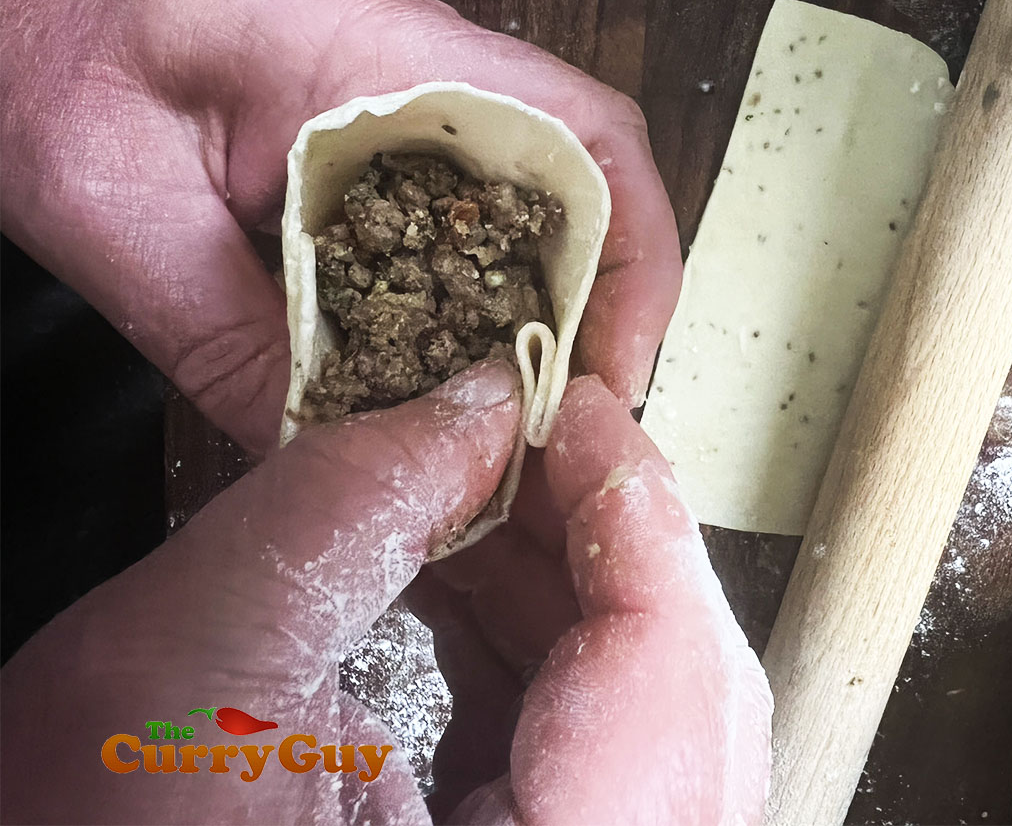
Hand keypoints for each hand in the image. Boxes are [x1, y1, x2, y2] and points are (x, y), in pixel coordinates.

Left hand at [0, 0, 681, 454]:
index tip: (611, 378)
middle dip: (600, 321)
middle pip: (584, 196)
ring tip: (522, 430)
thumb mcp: (123, 213)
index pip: (587, 141)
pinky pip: (464, 239)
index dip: (635, 264)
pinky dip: (477, 320)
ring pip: (533, 225)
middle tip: (567, 434)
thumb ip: (231, 337)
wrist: (15, 0)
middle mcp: (429, 82)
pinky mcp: (377, 161)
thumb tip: (336, 463)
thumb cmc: (47, 54)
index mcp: (392, 58)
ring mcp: (410, 117)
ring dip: (545, 327)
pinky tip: (448, 388)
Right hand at [0, 363, 771, 823]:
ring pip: (645, 725)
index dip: (635, 514)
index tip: (577, 410)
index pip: (669, 676)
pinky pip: (581, 749)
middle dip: (607, 544)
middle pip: (684, 706)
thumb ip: (345, 508)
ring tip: (499, 490)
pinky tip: (481, 572)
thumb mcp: (184, 662)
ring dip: (572, 585)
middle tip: (538, 441)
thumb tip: (476, 405)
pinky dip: (538, 646)